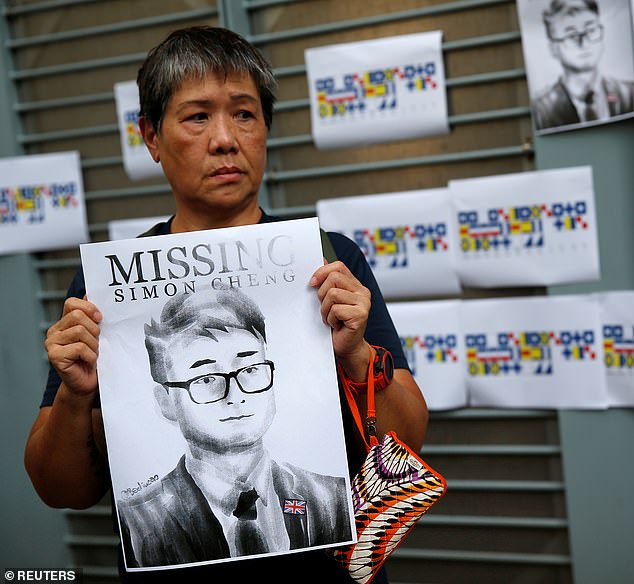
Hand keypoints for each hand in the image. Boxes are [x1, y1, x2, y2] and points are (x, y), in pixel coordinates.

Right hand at [45, 297, 101, 397]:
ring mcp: (51, 344)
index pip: (71, 303)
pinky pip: (80, 348)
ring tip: (92, 354)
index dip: (88, 307)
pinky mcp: (54, 356)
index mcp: (63, 323)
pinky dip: (90, 356)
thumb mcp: (95, 334)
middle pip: (78, 316)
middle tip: (96, 343)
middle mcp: (54, 331)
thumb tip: (90, 293)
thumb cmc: (92, 358)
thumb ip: (91, 316)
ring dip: (93, 345)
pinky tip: (88, 362)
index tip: (100, 318)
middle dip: (94, 330)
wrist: (87, 383)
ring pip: (80, 331)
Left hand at [310, 260, 371, 377]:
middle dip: (321, 294)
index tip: (312, 283)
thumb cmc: (337, 324)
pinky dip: (331, 319)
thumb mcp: (330, 299)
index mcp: (356, 285)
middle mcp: (362, 292)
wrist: (347, 347)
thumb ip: (328, 280)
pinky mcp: (360, 315)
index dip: (322, 272)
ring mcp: (363, 303)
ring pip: (332, 294)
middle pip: (333, 278)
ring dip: (325, 309)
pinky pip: (336, 309)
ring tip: (330, 318)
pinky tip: (336, 325)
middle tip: (325, 308)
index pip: (339, 266)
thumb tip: (322, 259)